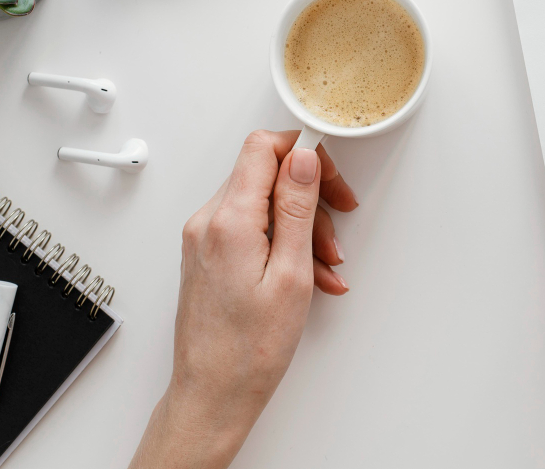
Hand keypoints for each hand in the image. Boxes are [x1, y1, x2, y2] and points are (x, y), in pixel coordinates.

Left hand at [130, 131, 358, 468]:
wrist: (212, 395)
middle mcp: (208, 222)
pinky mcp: (208, 254)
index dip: (303, 154)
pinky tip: (308, 275)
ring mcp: (204, 238)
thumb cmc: (249, 350)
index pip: (263, 147)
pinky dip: (283, 243)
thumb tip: (303, 159)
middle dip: (310, 197)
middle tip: (340, 223)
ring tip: (326, 266)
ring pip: (263, 203)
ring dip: (302, 226)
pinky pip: (252, 229)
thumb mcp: (291, 274)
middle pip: (266, 174)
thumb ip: (296, 208)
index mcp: (228, 220)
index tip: (330, 178)